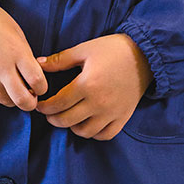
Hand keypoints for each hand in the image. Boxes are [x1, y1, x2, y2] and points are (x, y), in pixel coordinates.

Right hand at [0, 2, 47, 110]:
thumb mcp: (18, 35)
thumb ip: (27, 58)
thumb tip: (34, 78)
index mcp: (16, 52)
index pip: (37, 81)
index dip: (43, 88)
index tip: (41, 86)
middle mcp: (1, 67)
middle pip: (22, 100)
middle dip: (31, 103)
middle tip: (32, 96)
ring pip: (6, 101)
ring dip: (14, 99)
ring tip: (16, 90)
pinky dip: (0, 95)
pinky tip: (3, 87)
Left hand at [34, 34, 153, 139]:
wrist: (145, 54)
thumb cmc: (113, 49)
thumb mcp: (84, 49)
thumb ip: (60, 60)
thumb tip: (38, 64)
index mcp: (87, 84)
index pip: (58, 103)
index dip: (44, 106)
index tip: (39, 104)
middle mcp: (99, 102)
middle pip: (67, 120)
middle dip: (53, 118)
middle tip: (49, 113)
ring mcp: (112, 112)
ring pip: (85, 132)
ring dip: (72, 127)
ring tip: (68, 117)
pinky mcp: (123, 117)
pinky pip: (105, 135)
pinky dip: (94, 133)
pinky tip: (88, 123)